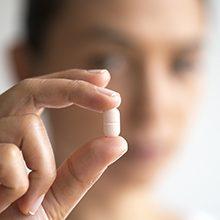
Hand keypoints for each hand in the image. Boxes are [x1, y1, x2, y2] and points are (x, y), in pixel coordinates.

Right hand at [0, 69, 127, 218]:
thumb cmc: (20, 219)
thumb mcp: (58, 193)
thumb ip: (85, 167)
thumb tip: (118, 142)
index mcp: (17, 131)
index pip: (44, 92)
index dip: (72, 80)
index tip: (104, 77)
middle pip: (33, 89)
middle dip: (76, 88)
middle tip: (114, 99)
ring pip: (28, 126)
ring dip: (43, 168)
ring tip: (31, 199)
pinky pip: (10, 158)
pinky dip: (23, 186)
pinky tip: (12, 203)